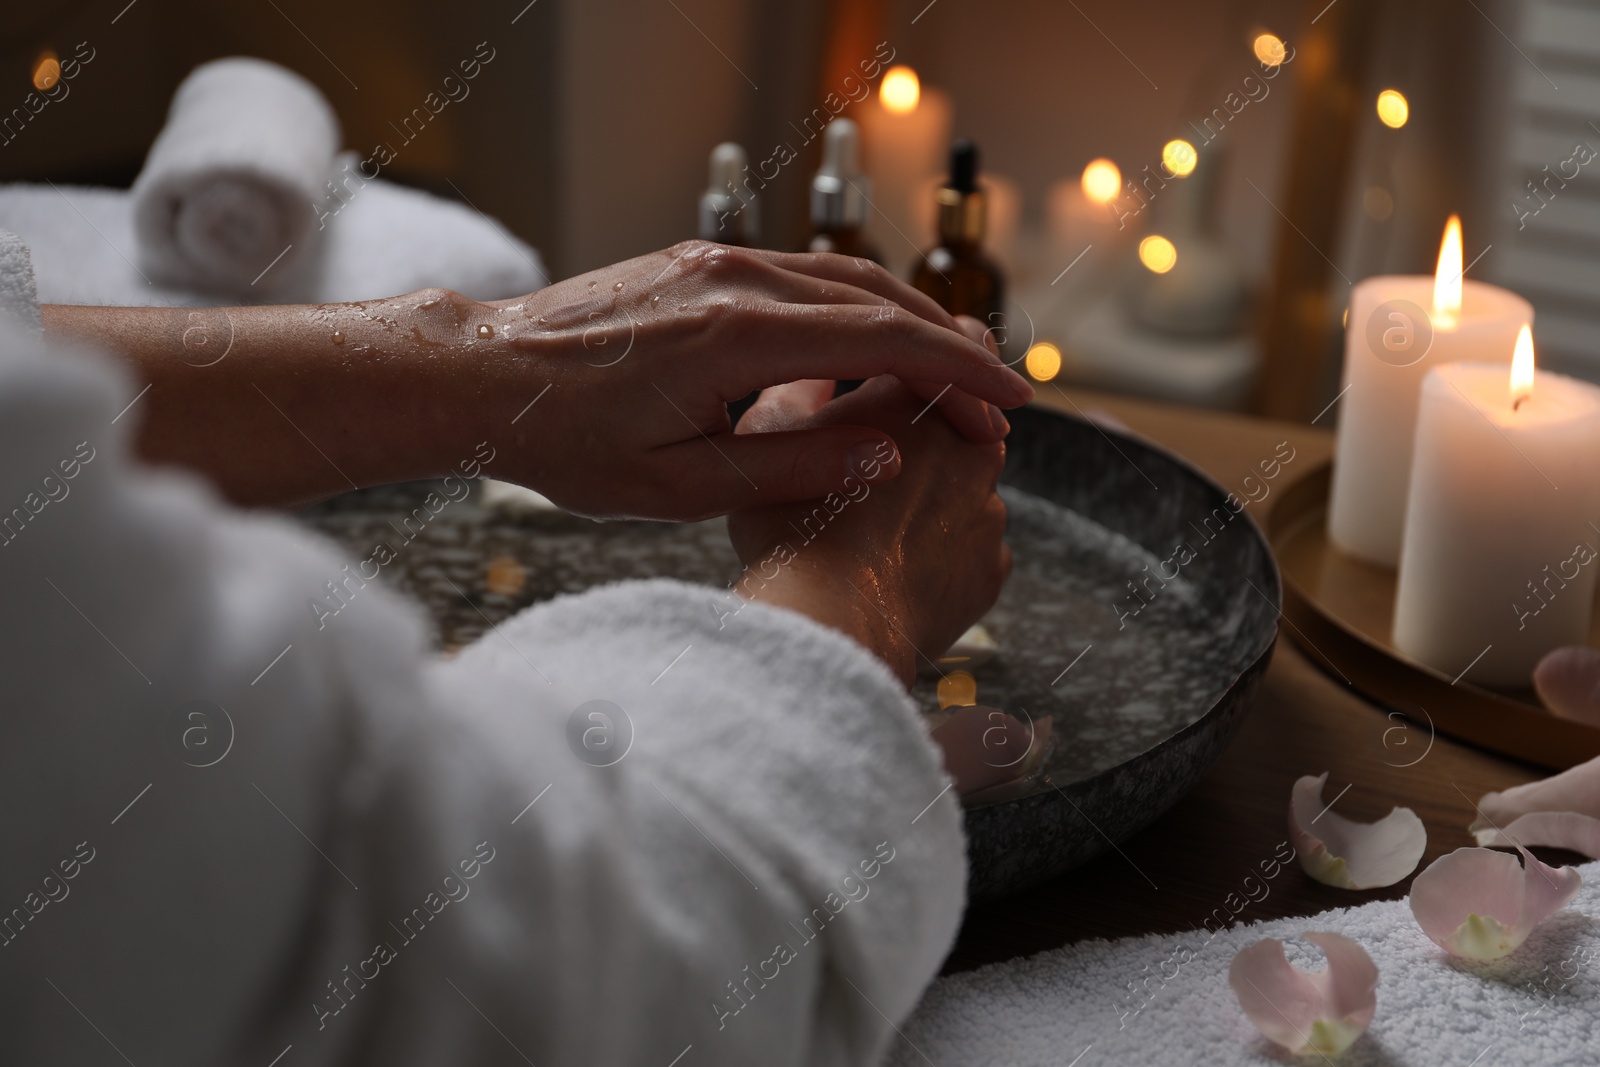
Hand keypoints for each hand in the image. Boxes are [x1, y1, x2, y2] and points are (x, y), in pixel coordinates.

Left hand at [480, 242, 1030, 519]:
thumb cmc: (567, 442)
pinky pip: (804, 276)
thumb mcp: (681, 483)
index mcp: (738, 337)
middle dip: (951, 352)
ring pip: (847, 281)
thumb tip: (885, 452)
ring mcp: (717, 261)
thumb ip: (793, 464)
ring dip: (911, 324)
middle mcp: (736, 281)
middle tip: (994, 406)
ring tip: (953, 376)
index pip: (886, 343)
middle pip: (881, 302)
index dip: (961, 374)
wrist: (482, 376)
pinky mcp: (700, 262)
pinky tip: (876, 345)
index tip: (1011, 404)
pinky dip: (858, 309)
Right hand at [725, 375, 1010, 685]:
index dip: (931, 362)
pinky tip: (897, 572)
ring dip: (936, 504)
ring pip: (966, 494)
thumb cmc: (794, 523)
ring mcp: (990, 510)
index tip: (911, 379)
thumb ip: (798, 392)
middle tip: (871, 473)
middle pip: (960, 427)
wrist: (830, 618)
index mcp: (921, 397)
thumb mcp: (770, 437)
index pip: (952, 349)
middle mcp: (973, 444)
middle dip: (928, 443)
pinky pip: (971, 553)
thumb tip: (810, 373)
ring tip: (876, 536)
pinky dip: (943, 558)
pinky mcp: (993, 569)